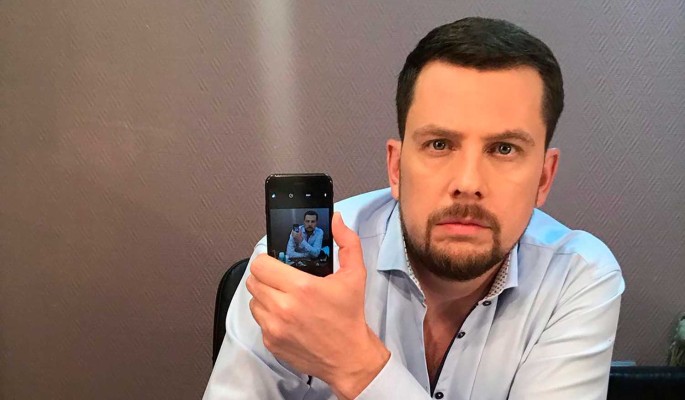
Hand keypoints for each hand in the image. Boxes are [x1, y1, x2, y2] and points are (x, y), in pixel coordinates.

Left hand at [247, 213, 389, 398]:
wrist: (349, 357)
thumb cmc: (349, 317)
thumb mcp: (355, 275)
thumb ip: (347, 242)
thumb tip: (336, 221)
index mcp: (302, 288)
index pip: (260, 264)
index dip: (267, 260)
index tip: (277, 262)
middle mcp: (284, 308)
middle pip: (253, 281)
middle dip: (266, 277)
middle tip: (281, 279)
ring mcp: (274, 327)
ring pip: (253, 300)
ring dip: (264, 296)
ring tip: (284, 297)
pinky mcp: (271, 342)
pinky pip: (259, 321)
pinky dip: (268, 316)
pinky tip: (286, 316)